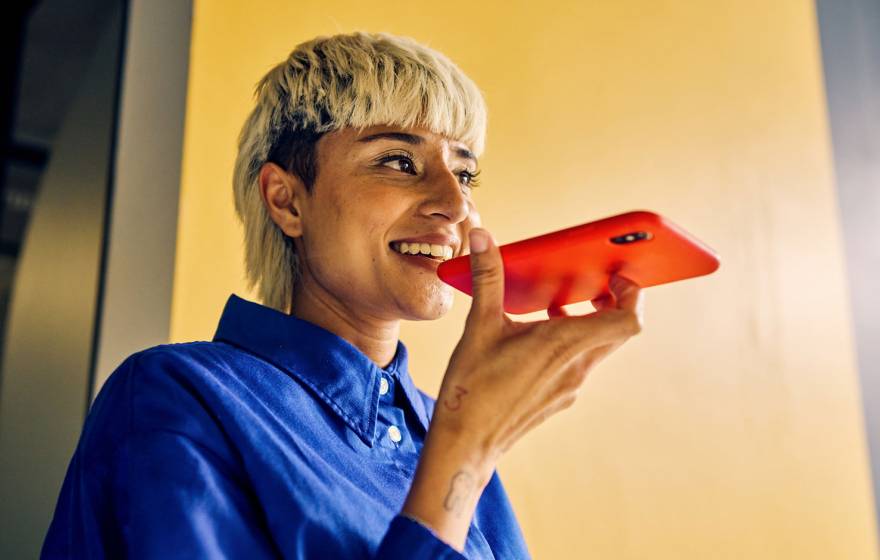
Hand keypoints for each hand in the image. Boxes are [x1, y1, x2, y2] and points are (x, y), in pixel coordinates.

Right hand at [432, 227, 644, 459]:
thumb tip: (484, 238)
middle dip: (612, 301)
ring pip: (597, 347)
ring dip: (588, 322)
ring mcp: (570, 387)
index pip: (627, 321)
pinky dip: (571, 343)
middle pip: (618, 331)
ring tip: (558, 304)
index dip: (634, 295)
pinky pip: (580, 363)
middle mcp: (575, 367)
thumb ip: (488, 278)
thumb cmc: (471, 389)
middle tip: (593, 281)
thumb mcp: (479, 326)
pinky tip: (537, 337)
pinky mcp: (559, 398)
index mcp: (562, 344)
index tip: (619, 274)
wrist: (465, 444)